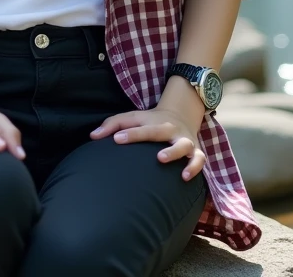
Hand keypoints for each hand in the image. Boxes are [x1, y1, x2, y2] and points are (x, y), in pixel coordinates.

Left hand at [89, 104, 205, 180]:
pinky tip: (186, 177)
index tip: (116, 140)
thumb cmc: (150, 122)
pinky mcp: (195, 151)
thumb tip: (92, 136)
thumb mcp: (133, 118)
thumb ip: (113, 125)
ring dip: (178, 154)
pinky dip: (195, 167)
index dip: (129, 133)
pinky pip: (199, 160)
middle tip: (155, 155)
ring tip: (172, 166)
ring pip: (184, 146)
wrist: (181, 115)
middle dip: (155, 140)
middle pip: (161, 132)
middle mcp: (169, 130)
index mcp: (153, 122)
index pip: (139, 126)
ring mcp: (183, 140)